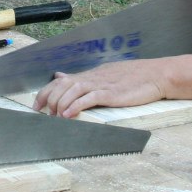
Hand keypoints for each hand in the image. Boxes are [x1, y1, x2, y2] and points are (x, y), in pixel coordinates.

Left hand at [33, 60, 167, 118]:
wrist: (155, 74)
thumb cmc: (132, 77)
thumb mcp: (104, 74)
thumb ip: (81, 78)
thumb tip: (60, 76)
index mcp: (90, 75)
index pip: (60, 81)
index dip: (45, 92)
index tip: (36, 106)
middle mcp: (92, 78)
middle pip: (62, 85)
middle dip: (49, 100)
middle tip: (43, 114)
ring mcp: (102, 85)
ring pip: (73, 90)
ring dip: (60, 104)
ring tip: (54, 116)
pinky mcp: (112, 93)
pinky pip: (90, 98)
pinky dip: (76, 106)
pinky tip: (68, 115)